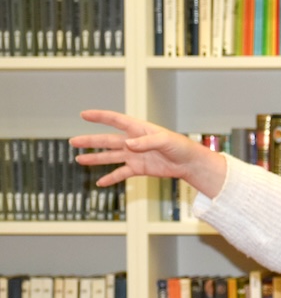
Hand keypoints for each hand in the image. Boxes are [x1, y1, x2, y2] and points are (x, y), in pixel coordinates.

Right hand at [71, 109, 227, 197]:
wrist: (189, 163)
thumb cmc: (180, 146)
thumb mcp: (165, 141)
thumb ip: (146, 142)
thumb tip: (128, 144)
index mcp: (138, 129)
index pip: (116, 120)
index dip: (100, 116)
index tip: (84, 114)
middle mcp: (133, 141)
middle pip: (108, 140)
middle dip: (90, 141)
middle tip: (73, 141)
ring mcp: (134, 155)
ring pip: (111, 156)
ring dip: (95, 158)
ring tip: (79, 160)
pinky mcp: (139, 168)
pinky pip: (121, 173)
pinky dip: (111, 178)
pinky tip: (100, 183)